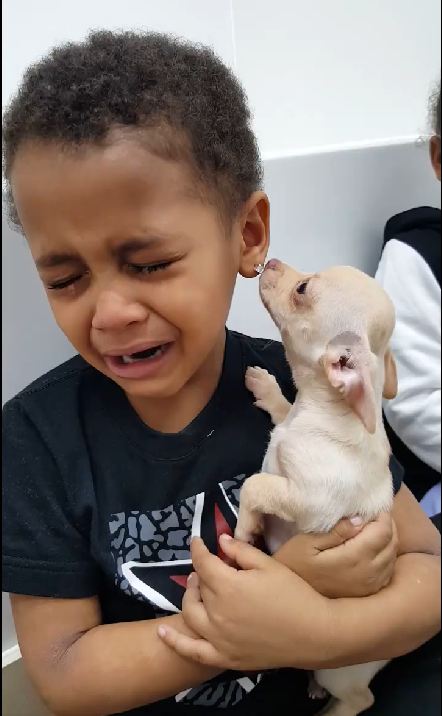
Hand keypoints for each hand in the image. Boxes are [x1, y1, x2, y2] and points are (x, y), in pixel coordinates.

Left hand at [158, 535, 332, 670]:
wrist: (314, 633)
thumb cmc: (294, 594)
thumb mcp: (269, 565)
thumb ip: (241, 551)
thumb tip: (220, 541)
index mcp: (228, 585)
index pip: (204, 563)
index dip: (198, 549)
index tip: (197, 541)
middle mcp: (217, 612)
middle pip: (199, 587)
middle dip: (200, 573)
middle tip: (207, 567)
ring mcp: (218, 637)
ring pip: (191, 614)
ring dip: (189, 598)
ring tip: (196, 589)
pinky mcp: (224, 656)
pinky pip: (192, 651)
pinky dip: (174, 641)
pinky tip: (162, 632)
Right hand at [274, 512, 397, 597]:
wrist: (292, 600)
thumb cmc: (294, 565)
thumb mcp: (307, 543)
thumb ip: (336, 531)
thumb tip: (360, 519)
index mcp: (354, 558)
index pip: (383, 532)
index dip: (382, 515)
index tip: (372, 506)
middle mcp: (369, 573)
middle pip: (392, 543)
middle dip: (387, 525)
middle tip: (374, 514)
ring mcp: (371, 585)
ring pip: (393, 556)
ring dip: (389, 539)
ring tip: (373, 528)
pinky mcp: (369, 593)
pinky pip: (389, 570)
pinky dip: (387, 555)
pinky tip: (374, 549)